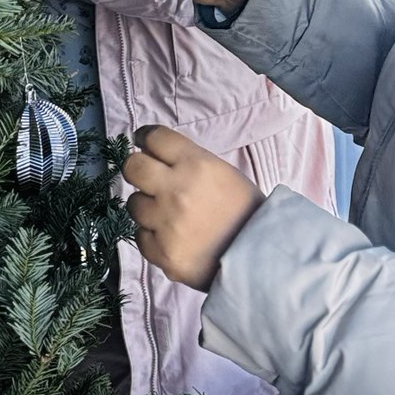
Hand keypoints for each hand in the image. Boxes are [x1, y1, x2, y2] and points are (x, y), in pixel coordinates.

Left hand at [124, 125, 264, 290]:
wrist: (261, 257)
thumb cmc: (244, 210)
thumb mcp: (222, 172)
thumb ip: (188, 162)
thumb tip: (156, 155)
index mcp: (196, 164)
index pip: (155, 138)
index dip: (147, 137)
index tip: (144, 141)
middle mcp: (176, 190)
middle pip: (133, 167)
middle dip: (138, 169)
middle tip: (147, 177)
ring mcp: (167, 223)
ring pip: (134, 203)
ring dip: (147, 206)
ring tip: (168, 214)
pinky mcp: (162, 253)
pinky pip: (141, 236)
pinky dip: (153, 235)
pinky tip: (172, 236)